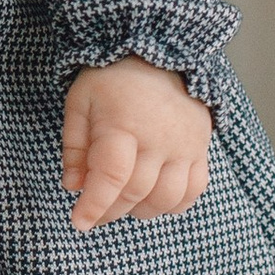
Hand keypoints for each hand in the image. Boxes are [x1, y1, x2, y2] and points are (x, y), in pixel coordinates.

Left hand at [62, 58, 213, 231]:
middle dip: (111, 211)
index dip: (94, 205)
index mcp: (123, 124)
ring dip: (141, 211)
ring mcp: (185, 145)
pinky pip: (194, 190)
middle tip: (95, 212)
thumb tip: (73, 186)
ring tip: (124, 202)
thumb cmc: (112, 79)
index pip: (111, 176)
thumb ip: (75, 147)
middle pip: (135, 192)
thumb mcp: (80, 102)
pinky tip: (155, 199)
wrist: (160, 52)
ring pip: (166, 198)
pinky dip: (175, 204)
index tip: (79, 222)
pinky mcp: (201, 148)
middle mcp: (159, 138)